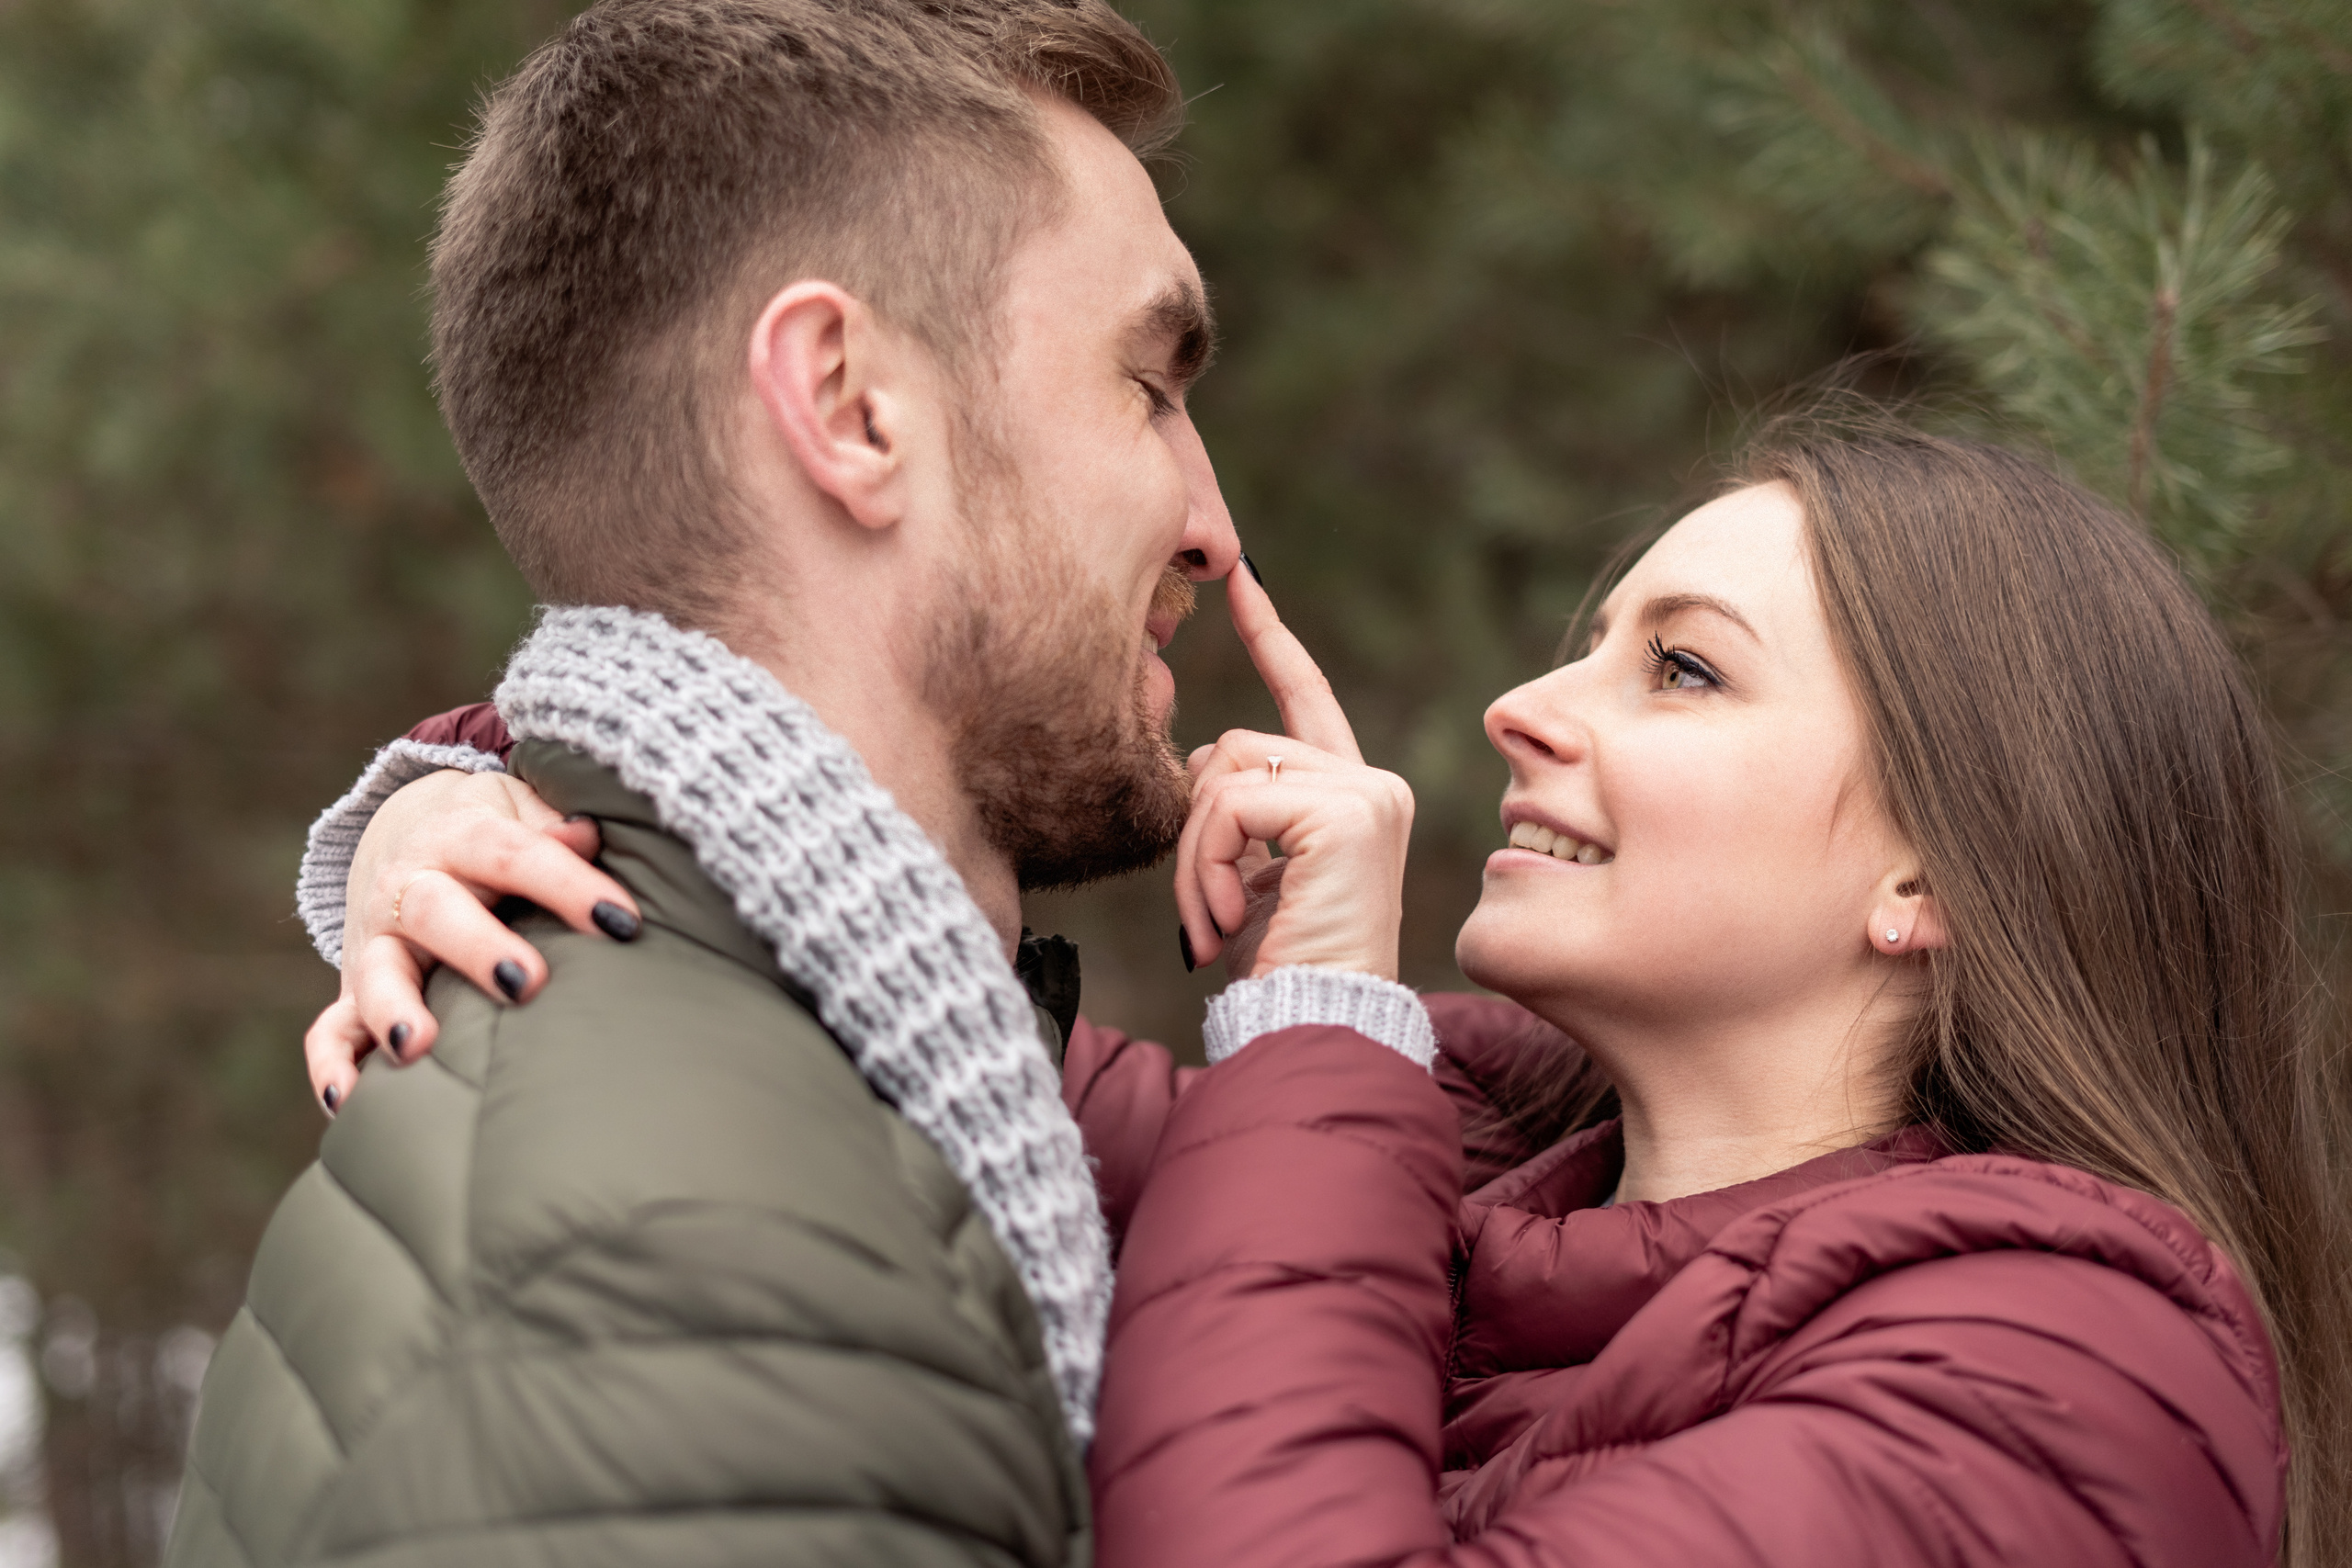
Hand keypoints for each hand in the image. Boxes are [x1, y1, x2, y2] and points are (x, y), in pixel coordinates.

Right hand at [304, 768, 638, 1114]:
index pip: (513, 854)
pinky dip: (332, 1064)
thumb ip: (552, 824)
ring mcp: (378, 943)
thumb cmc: (493, 835)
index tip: (622, 921)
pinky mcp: (354, 992)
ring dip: (395, 1009)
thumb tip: (588, 834)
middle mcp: (409, 887)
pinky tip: (349, 1100)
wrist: (407, 837)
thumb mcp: (519, 810)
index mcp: (460, 836)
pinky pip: (330, 1031)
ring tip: (419, 1046)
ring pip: (378, 973)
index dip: (567, 884)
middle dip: (479, 948)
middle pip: (435, 911)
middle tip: (527, 983)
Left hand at [1175, 563, 1413, 979]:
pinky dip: (1209, 864)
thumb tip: (1201, 761)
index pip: (1304, 696)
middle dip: (1192, 830)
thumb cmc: (1283, 967)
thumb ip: (1239, 811)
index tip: (1241, 576)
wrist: (1318, 1024)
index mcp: (1353, 795)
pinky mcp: (1346, 813)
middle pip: (1233, 748)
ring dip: (1194, 858)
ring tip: (1213, 923)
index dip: (1271, 635)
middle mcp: (1373, 783)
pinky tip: (1228, 920)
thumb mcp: (1254, 876)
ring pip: (1223, 776)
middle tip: (1201, 912)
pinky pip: (1231, 806)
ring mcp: (1366, 794)